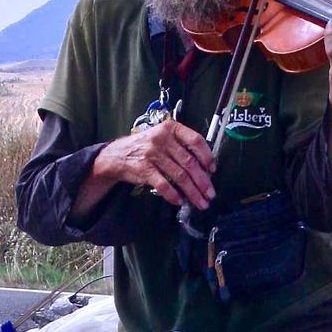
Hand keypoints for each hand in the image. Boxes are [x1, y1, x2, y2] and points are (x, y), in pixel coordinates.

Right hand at [98, 118, 216, 210]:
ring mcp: (153, 154)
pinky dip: (173, 195)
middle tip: (210, 194)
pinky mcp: (144, 169)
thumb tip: (204, 167)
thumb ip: (181, 146)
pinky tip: (180, 201)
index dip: (207, 156)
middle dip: (203, 181)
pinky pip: (163, 185)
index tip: (213, 169)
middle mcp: (162, 139)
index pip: (195, 140)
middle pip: (190, 162)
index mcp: (171, 128)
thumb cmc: (146, 147)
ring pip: (180, 176)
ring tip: (201, 202)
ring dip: (192, 192)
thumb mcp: (163, 137)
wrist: (118, 155)